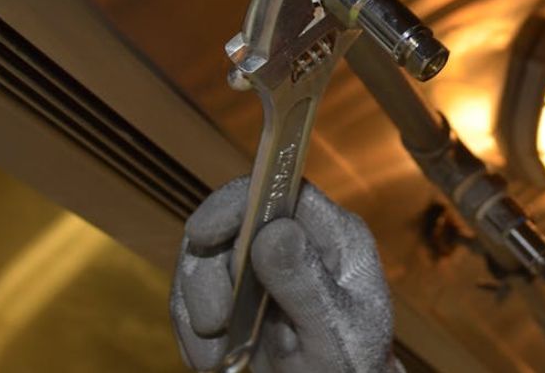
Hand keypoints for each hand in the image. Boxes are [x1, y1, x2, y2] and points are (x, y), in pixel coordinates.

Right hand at [170, 178, 397, 372]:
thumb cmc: (353, 367)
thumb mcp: (336, 332)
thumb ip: (306, 283)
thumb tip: (276, 229)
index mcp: (333, 235)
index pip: (281, 189)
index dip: (237, 202)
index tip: (202, 234)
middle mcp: (295, 241)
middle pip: (230, 224)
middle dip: (210, 273)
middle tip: (214, 323)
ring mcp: (262, 267)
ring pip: (204, 259)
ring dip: (196, 308)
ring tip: (215, 355)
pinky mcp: (236, 296)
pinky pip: (193, 296)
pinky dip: (191, 329)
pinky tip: (208, 359)